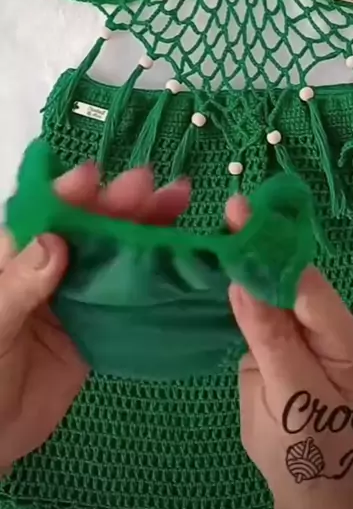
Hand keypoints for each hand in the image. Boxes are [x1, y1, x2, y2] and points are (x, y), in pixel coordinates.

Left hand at [0, 164, 189, 471]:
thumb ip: (17, 286)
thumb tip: (55, 242)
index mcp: (12, 261)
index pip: (42, 217)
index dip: (68, 195)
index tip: (96, 177)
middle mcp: (46, 273)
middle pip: (86, 230)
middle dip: (118, 205)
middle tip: (154, 186)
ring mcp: (73, 300)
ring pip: (111, 258)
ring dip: (143, 232)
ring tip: (178, 204)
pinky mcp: (93, 331)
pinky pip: (124, 300)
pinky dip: (152, 282)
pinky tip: (179, 264)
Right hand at [227, 196, 352, 505]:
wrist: (303, 488)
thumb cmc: (305, 449)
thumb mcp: (289, 394)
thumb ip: (270, 338)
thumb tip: (242, 283)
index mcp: (346, 340)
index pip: (308, 287)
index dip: (274, 253)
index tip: (241, 221)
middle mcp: (329, 328)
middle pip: (293, 280)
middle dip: (261, 248)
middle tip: (227, 211)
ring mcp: (303, 334)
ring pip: (276, 290)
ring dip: (248, 263)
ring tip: (218, 228)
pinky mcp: (280, 342)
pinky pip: (261, 309)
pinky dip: (241, 289)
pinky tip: (219, 264)